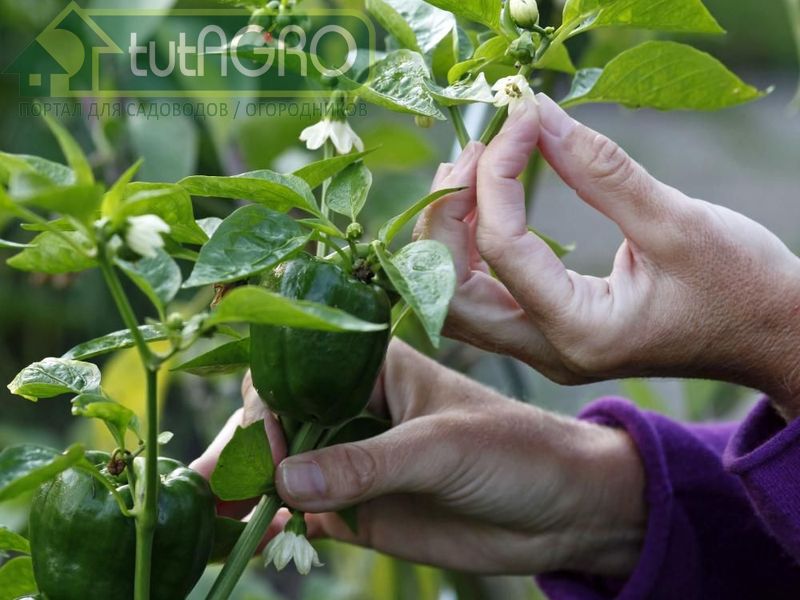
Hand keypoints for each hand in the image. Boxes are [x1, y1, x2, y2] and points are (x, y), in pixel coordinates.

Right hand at [211, 340, 644, 575]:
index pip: (299, 369)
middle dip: (241, 448)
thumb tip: (282, 479)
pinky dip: (271, 523)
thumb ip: (364, 465)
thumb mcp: (441, 449)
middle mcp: (356, 411)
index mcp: (375, 369)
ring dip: (245, 488)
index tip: (256, 441)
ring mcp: (354, 462)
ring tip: (207, 513)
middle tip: (204, 484)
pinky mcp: (359, 509)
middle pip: (278, 421)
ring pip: (282, 469)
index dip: (266, 400)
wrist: (561, 510)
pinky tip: (245, 537)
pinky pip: (302, 512)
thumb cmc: (514, 451)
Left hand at [415, 94, 799, 417]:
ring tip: (474, 169)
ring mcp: (543, 348)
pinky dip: (471, 246)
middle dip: (444, 217)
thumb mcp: (676, 221)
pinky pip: (482, 293)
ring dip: (451, 232)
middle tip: (474, 154)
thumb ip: (600, 169)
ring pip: (456, 297)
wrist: (772, 335)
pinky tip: (486, 201)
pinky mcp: (548, 332)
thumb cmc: (740, 285)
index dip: (498, 175)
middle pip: (449, 292)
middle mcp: (547, 352)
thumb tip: (535, 114)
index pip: (502, 248)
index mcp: (579, 333)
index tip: (522, 118)